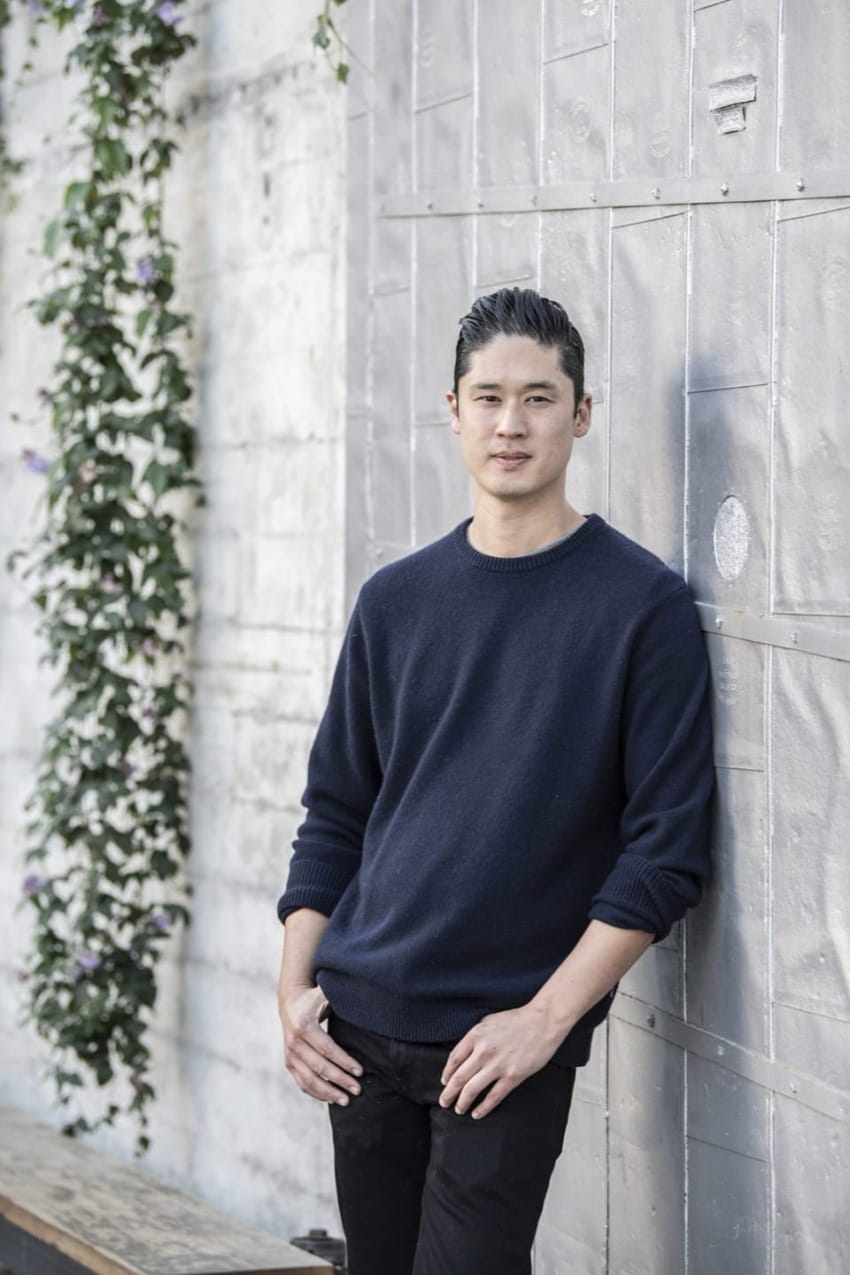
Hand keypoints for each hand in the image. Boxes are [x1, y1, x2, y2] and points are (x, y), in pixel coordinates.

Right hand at [279, 984, 362, 1106]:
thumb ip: (341, 995)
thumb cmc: (314, 998)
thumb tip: (367, 993)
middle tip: (358, 1090)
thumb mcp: (325, 993)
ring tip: (346, 1100)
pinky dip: (316, 1093)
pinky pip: (302, 1083)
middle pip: (320, 1067)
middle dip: (340, 1080)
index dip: (344, 1061)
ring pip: (309, 1080)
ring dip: (328, 1092)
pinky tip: (331, 1099)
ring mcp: (289, 1054)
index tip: (360, 1072)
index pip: (327, 1049)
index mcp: (304, 1025)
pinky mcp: (288, 1062)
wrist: (290, 1001)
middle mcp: (294, 1042)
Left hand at [439, 1004, 567, 1119]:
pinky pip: (493, 1097)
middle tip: (444, 1102)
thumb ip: (475, 1038)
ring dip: (462, 1102)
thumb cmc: (517, 1020)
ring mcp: (498, 1065)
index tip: (444, 1082)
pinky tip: (476, 1114)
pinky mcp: (513, 1076)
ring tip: (458, 1109)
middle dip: (448, 1093)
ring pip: (472, 1089)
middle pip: (459, 1077)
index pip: (454, 1059)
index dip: (447, 1074)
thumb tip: (463, 1055)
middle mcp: (483, 1051)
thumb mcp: (488, 1022)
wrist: (543, 1022)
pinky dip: (482, 1108)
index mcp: (476, 1035)